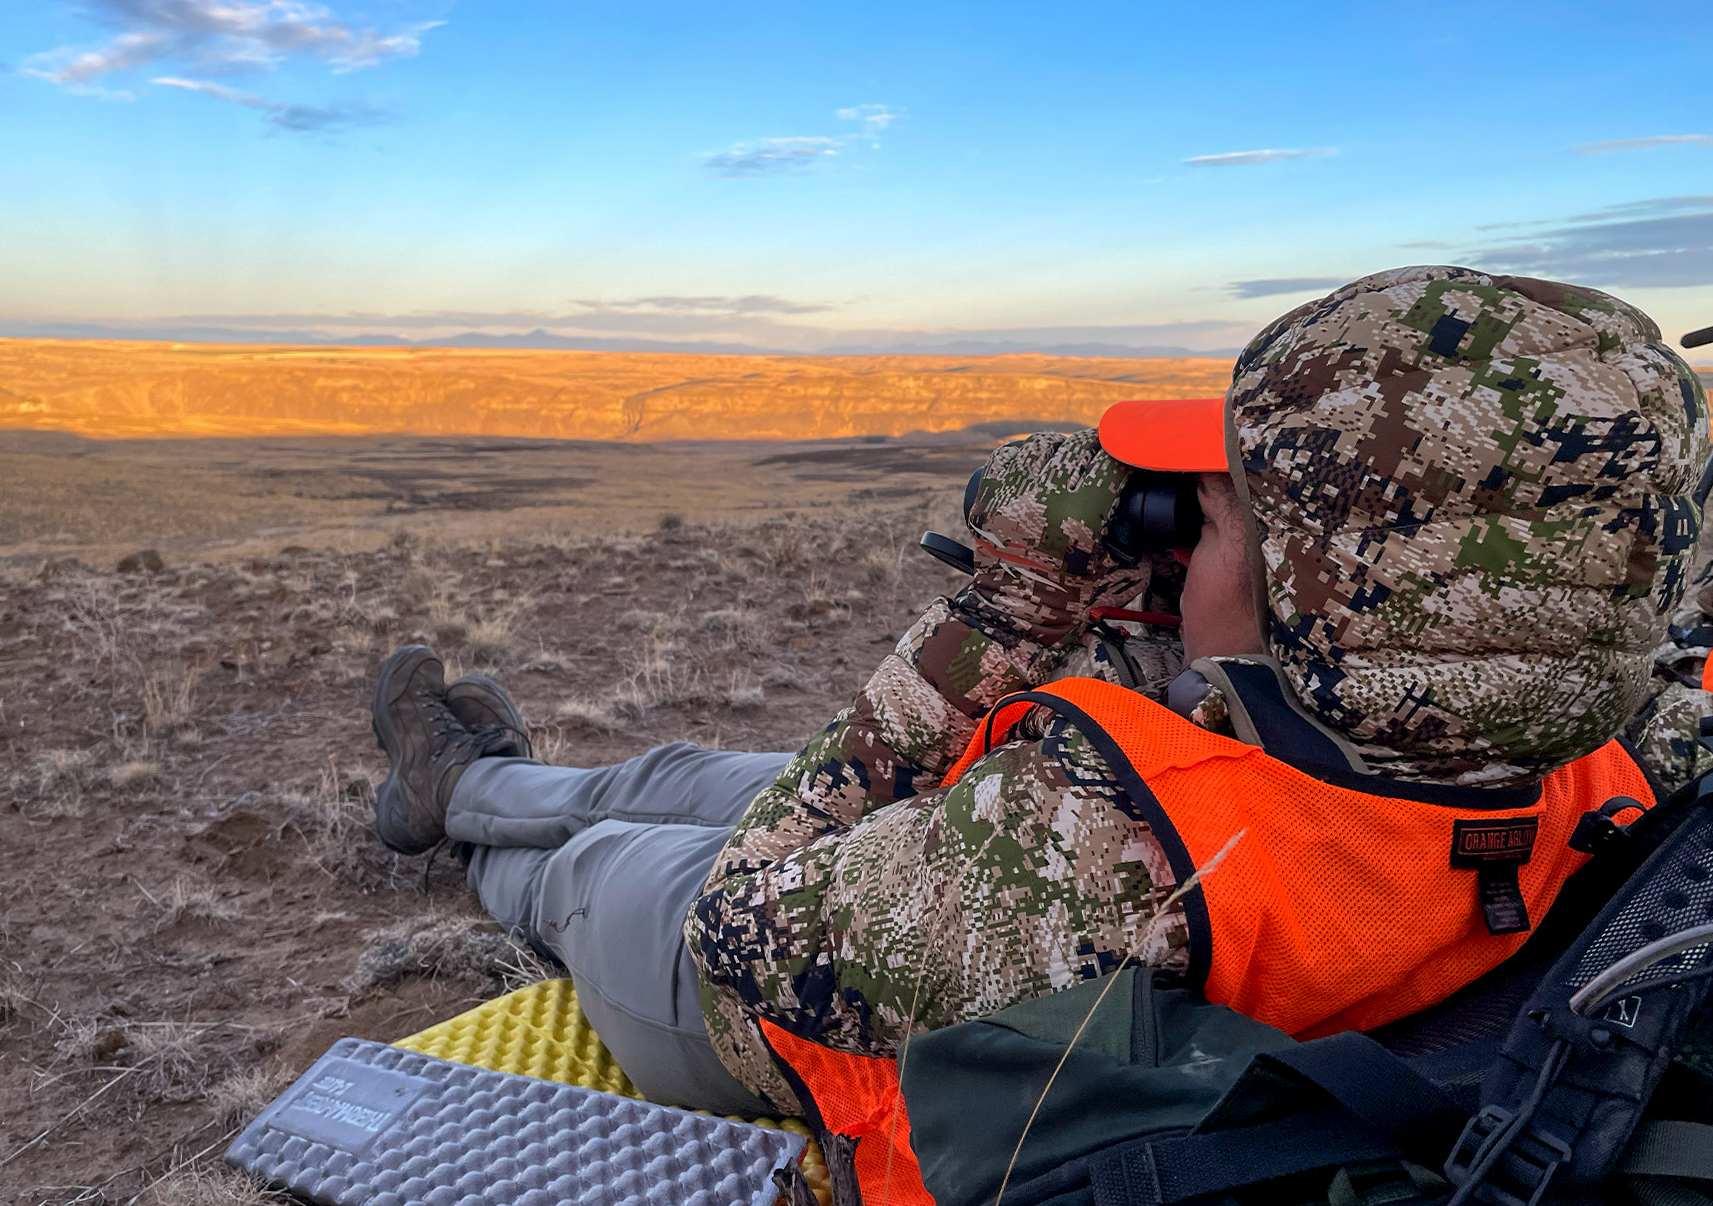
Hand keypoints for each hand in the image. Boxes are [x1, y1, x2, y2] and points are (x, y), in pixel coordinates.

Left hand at [962, 429, 1154, 645]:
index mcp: (1080, 517)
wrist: (1018, 621)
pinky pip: (1004, 457)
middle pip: (1076, 446)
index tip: (1128, 458)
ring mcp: (1009, 497)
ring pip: (1039, 445)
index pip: (1111, 461)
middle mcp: (1042, 500)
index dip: (1125, 454)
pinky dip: (1021, 455)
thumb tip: (1153, 509)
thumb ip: (1142, 540)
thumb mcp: (1124, 574)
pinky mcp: (985, 500)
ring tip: (1067, 459)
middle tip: (1101, 454)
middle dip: (1094, 446)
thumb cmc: (1074, 602)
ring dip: (1058, 447)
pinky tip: (1033, 464)